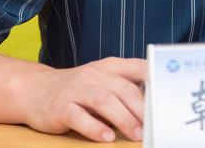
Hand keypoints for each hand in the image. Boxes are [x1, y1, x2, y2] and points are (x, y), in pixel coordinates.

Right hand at [18, 56, 145, 142]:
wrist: (35, 89)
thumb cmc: (78, 89)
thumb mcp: (103, 80)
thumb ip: (126, 88)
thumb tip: (156, 106)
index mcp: (110, 67)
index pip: (138, 67)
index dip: (155, 78)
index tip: (169, 93)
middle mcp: (94, 75)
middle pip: (123, 89)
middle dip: (141, 109)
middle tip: (154, 125)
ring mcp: (76, 90)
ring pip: (104, 101)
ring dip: (123, 119)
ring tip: (136, 134)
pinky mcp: (61, 107)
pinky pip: (79, 117)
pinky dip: (94, 128)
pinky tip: (107, 137)